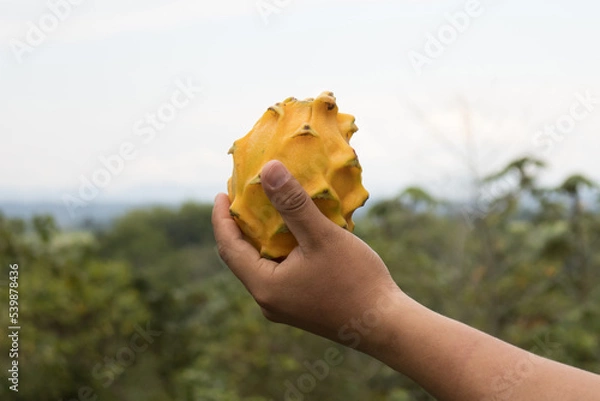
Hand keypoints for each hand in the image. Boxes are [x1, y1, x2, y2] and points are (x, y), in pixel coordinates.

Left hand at [212, 160, 403, 347]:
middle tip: (242, 198)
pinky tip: (294, 233)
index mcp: (265, 286)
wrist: (386, 325)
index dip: (221, 218)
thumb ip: (292, 203)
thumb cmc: (355, 280)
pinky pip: (279, 272)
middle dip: (239, 227)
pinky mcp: (301, 306)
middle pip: (242, 257)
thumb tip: (267, 169)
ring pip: (262, 265)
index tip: (222, 193)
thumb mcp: (321, 236)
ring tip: (266, 210)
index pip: (228, 247)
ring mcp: (285, 306)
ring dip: (260, 238)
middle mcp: (268, 301)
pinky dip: (279, 249)